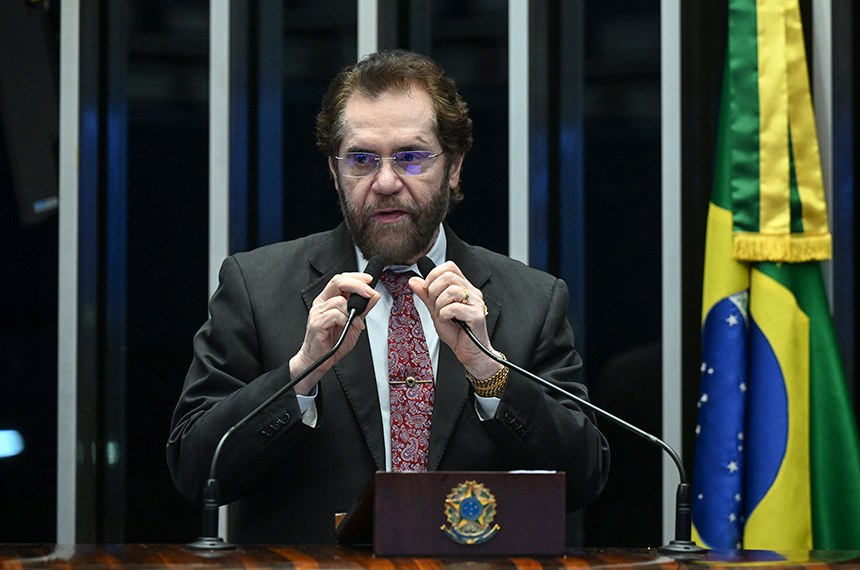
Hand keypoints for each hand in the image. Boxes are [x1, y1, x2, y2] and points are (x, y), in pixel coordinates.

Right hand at [290, 272, 379, 394]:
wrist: (318, 361)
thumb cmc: (332, 342)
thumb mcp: (354, 323)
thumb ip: (363, 309)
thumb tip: (374, 296)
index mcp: (329, 300)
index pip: (342, 279)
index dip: (357, 277)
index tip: (369, 280)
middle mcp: (322, 303)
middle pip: (338, 281)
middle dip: (357, 285)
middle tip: (369, 292)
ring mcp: (318, 312)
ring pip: (338, 300)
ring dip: (352, 311)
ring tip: (354, 323)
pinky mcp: (317, 323)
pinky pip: (334, 314)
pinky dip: (344, 320)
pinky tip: (345, 327)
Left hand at [410, 261, 502, 379]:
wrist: (470, 353)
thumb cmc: (457, 333)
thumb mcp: (436, 311)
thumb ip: (426, 295)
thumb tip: (413, 280)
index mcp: (464, 288)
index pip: (449, 267)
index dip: (434, 275)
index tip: (429, 290)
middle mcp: (472, 292)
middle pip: (449, 275)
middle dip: (433, 290)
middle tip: (434, 305)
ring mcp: (476, 303)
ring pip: (452, 290)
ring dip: (439, 304)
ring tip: (441, 315)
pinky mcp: (477, 316)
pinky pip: (455, 307)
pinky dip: (444, 314)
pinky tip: (447, 321)